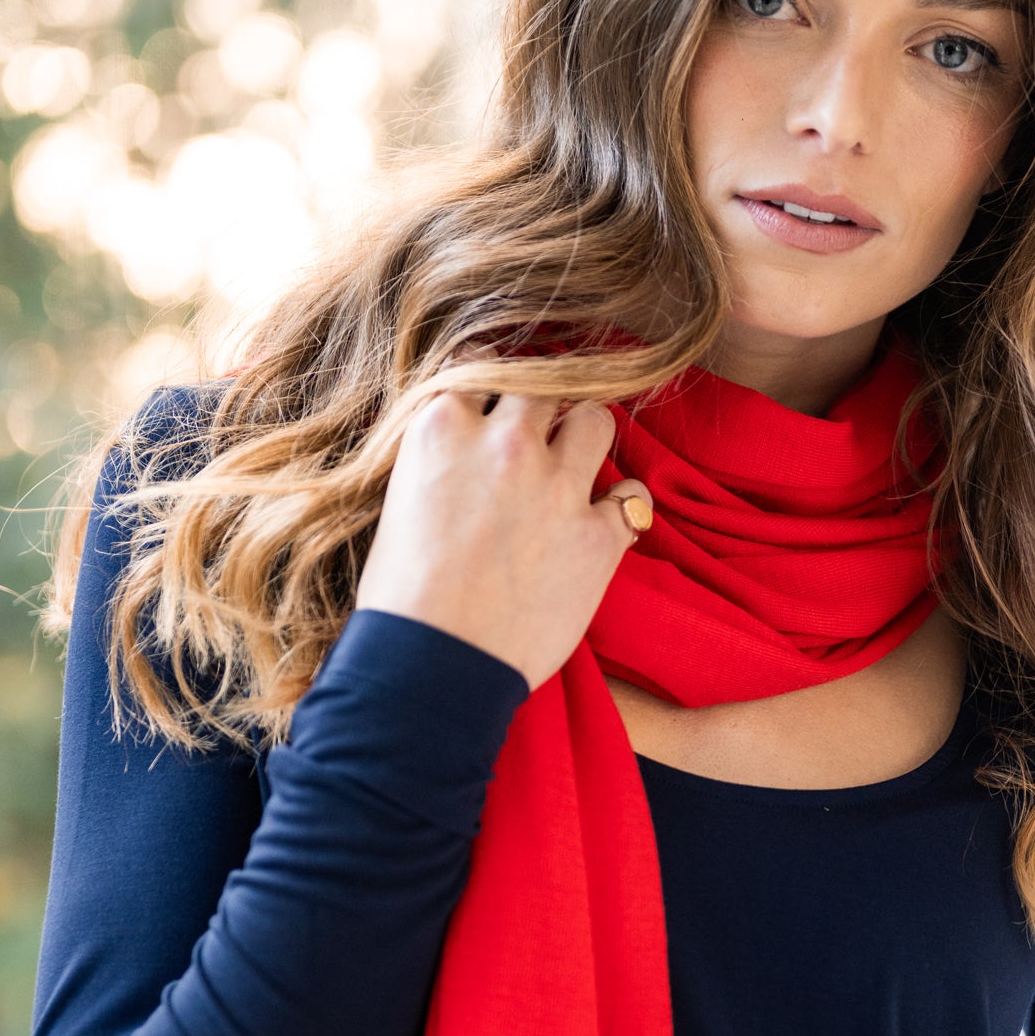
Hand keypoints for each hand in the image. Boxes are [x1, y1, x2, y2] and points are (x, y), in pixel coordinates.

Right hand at [354, 390, 648, 690]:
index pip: (481, 370)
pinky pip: (634, 494)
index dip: (491, 391)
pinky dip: (625, 505)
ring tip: (574, 468)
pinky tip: (607, 521)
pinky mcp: (598, 535)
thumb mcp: (400, 501)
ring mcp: (559, 486)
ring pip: (598, 418)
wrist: (433, 665)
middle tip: (535, 441)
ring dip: (588, 438)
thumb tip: (464, 446)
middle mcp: (506, 443)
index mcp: (444, 428)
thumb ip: (440, 459)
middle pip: (544, 386)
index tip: (494, 411)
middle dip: (542, 408)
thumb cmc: (401, 598)